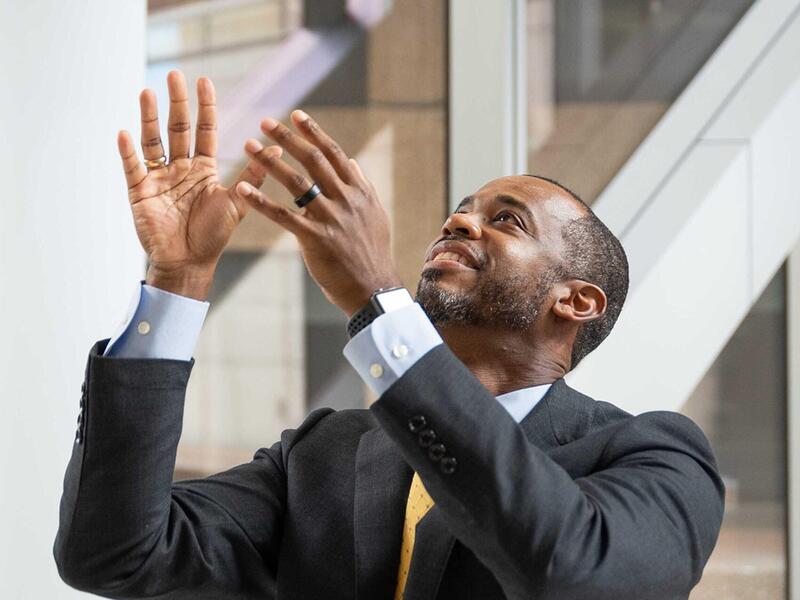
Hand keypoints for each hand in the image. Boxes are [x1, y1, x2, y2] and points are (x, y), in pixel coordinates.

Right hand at [117, 70, 279, 299]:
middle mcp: (180, 169)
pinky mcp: (140, 192)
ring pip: (153, 142)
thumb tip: (277, 148)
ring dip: (149, 118)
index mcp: (203, 169)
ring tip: (147, 92)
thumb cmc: (213, 236)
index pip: (204, 131)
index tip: (205, 82)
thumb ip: (254, 175)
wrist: (190, 263)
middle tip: (175, 76)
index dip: (204, 108)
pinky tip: (126, 133)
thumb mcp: (236, 203)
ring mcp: (158, 178)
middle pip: (177, 130)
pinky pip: (132, 167)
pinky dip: (128, 151)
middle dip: (176, 104)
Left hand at [235, 110, 401, 315]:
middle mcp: (346, 199)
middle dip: (287, 139)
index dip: (314, 133)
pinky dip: (261, 201)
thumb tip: (352, 162)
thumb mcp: (375, 215)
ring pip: (297, 183)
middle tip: (265, 122)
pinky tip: (242, 190)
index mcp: (359, 192)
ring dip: (270, 161)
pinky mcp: (316, 239)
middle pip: (313, 160)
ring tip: (248, 146)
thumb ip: (362, 186)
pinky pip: (283, 216)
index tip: (296, 115)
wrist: (374, 289)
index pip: (334, 154)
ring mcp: (331, 218)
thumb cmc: (372, 254)